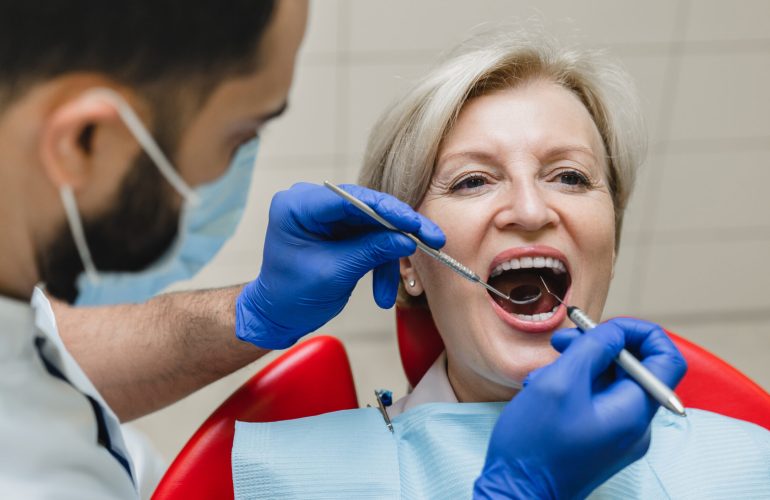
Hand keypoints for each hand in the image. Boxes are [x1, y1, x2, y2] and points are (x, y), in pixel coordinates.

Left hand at [235, 182, 443, 348]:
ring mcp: (325, 215)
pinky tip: (381, 291)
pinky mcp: (337, 229)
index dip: (388, 209)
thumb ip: (371, 250)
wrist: (276, 315)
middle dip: (397, 232)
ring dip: (386, 258)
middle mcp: (311, 202)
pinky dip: (378, 262)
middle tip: (430, 241)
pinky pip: (368, 237)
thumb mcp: (335, 273)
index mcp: (298, 205)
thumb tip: (407, 238)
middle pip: (367, 208)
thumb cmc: (291, 296)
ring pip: (372, 226)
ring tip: (388, 293)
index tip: (415, 223)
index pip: (351, 198)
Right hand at [474, 318, 687, 498]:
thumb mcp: (562, 381)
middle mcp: (634, 424)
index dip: (638, 332)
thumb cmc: (535, 444)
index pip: (666, 357)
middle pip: (634, 367)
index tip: (602, 326)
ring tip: (544, 372)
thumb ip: (594, 348)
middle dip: (599, 346)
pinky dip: (573, 387)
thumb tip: (615, 332)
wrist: (516, 493)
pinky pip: (596, 401)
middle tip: (561, 342)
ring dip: (579, 366)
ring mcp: (618, 435)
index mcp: (634, 410)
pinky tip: (544, 390)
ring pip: (610, 382)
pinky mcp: (599, 441)